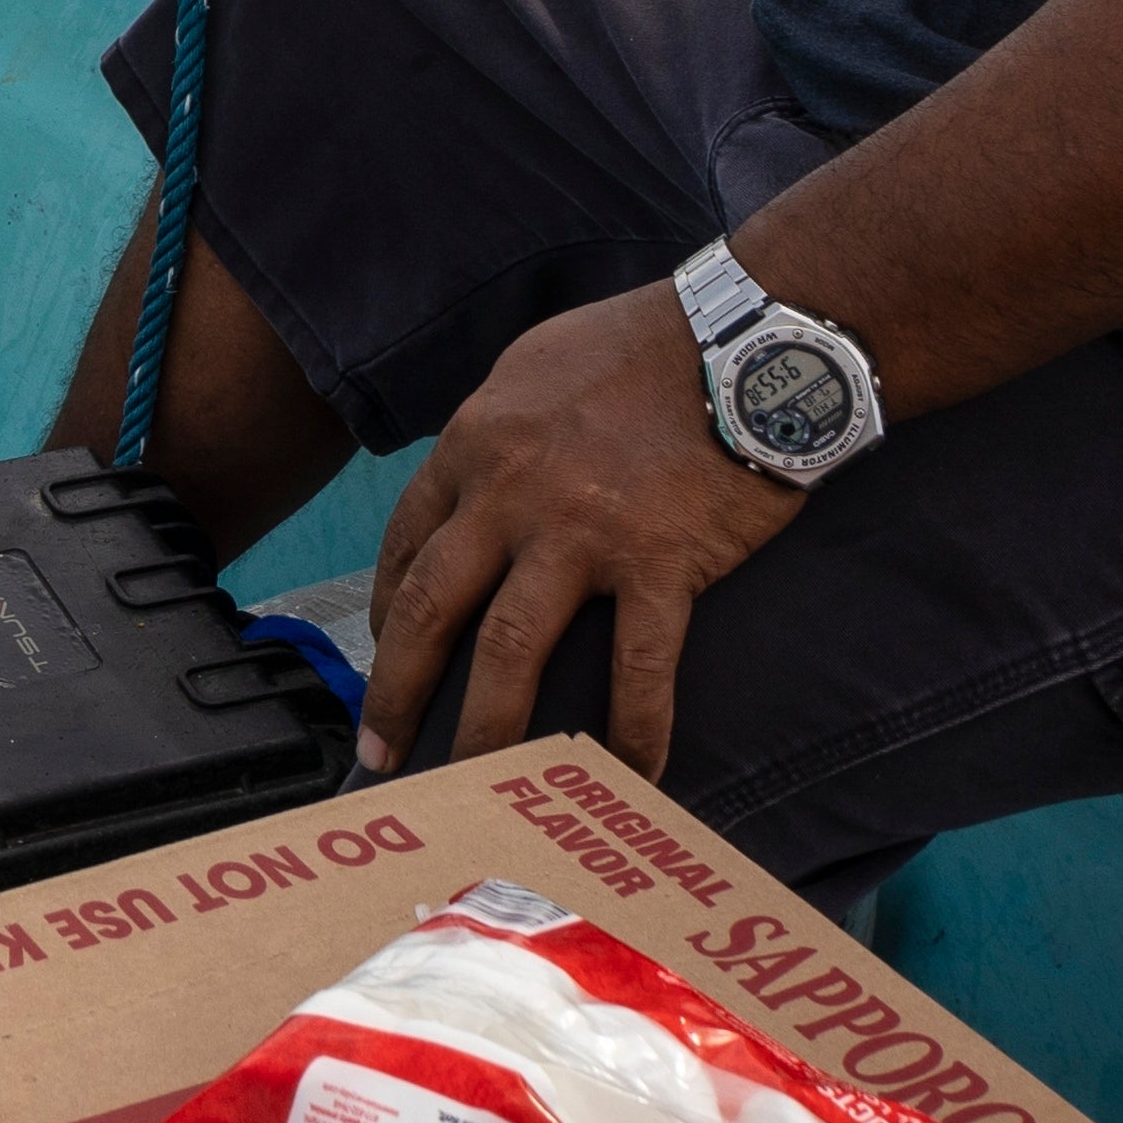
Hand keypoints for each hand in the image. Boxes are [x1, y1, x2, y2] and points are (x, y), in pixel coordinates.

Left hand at [351, 281, 803, 783]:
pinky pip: (639, 670)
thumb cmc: (643, 342)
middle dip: (397, 692)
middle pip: (430, 610)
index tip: (381, 658)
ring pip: (511, 653)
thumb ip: (496, 429)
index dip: (385, 611)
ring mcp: (582, 532)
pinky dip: (633, 734)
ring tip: (473, 786)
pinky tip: (632, 778)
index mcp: (474, 444)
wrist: (744, 335)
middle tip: (378, 756)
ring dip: (485, 731)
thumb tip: (472, 474)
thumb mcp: (534, 366)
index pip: (406, 543)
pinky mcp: (660, 562)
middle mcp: (510, 494)